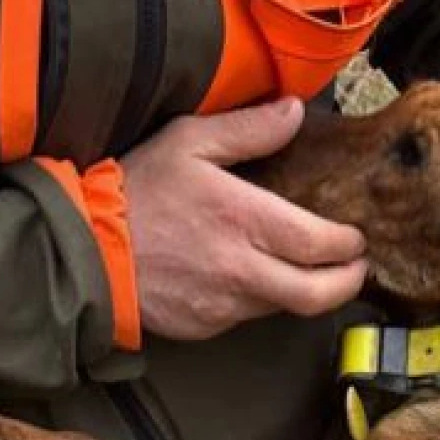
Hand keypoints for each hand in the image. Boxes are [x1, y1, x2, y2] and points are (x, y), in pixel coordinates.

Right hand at [122, 97, 369, 340]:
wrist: (85, 251)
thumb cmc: (136, 191)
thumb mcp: (188, 142)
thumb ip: (248, 130)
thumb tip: (294, 113)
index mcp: (246, 221)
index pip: (322, 245)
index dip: (348, 245)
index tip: (355, 236)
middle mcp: (244, 271)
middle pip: (318, 295)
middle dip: (347, 283)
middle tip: (354, 267)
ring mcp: (225, 305)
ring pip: (284, 307)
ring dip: (303, 290)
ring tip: (305, 269)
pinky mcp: (206, 326)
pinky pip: (247, 316)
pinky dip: (260, 299)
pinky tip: (251, 278)